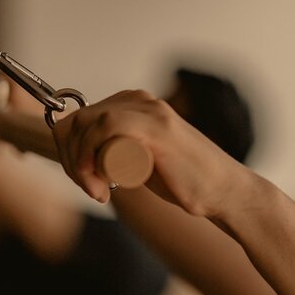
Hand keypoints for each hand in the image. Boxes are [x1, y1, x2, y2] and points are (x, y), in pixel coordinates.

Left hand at [50, 89, 253, 213]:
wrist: (224, 192)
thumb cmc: (186, 182)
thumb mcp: (144, 161)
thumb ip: (125, 151)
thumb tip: (94, 156)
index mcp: (134, 105)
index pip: (81, 118)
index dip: (69, 150)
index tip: (82, 181)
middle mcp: (140, 101)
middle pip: (79, 120)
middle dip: (71, 158)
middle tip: (89, 189)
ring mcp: (149, 111)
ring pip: (89, 124)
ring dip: (80, 162)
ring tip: (97, 192)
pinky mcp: (156, 127)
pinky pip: (107, 127)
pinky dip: (91, 154)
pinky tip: (99, 182)